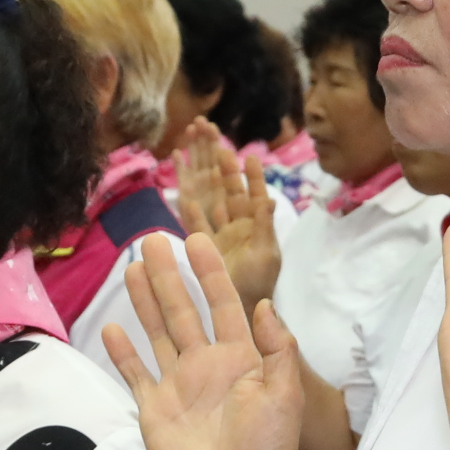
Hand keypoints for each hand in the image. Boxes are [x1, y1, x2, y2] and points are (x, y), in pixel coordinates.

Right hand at [101, 233, 304, 449]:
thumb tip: (264, 306)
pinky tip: (113, 326)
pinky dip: (123, 352)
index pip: (224, 304)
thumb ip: (276, 350)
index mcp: (241, 358)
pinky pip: (136, 373)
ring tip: (132, 267)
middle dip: (169, 275)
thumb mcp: (284, 396)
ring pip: (158, 332)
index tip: (197, 240)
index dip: (210, 273)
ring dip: (145, 301)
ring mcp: (179, 384)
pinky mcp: (155, 408)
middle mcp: (207, 364)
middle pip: (184, 310)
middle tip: (152, 239)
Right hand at [172, 120, 280, 312]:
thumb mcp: (267, 254)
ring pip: (210, 196)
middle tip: (215, 137)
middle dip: (223, 164)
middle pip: (228, 188)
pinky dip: (188, 202)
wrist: (240, 312)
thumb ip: (265, 226)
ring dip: (204, 173)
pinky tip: (181, 183)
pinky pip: (193, 218)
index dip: (252, 175)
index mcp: (256, 225)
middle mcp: (236, 224)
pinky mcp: (201, 243)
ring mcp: (217, 231)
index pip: (254, 194)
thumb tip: (268, 198)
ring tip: (195, 146)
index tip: (250, 155)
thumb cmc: (259, 284)